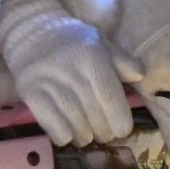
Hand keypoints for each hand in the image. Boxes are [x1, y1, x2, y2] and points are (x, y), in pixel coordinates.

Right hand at [0, 0, 142, 146]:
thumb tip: (140, 76)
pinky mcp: (29, 92)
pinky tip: (68, 132)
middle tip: (106, 133)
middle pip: (94, 114)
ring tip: (88, 134)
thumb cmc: (73, 41)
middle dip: (104, 130)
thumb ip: (122, 60)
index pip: (109, 95)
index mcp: (92, 55)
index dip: (119, 118)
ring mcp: (48, 82)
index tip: (123, 129)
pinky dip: (64, 135)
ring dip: (85, 136)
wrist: (32, 33)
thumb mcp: (100, 42)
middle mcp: (70, 69)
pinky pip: (52, 126)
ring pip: (74, 124)